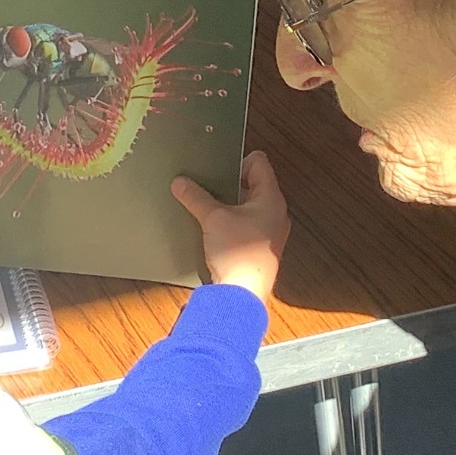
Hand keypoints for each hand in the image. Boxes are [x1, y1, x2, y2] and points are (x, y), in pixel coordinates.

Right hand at [172, 151, 288, 303]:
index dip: (237, 160)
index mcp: (271, 198)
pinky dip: (230, 221)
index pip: (259, 162)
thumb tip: (180, 183)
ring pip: (248, 206)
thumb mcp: (212, 218)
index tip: (216, 168)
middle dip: (229, 183)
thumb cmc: (238, 254)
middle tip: (208, 185)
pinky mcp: (259, 248)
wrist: (242, 294)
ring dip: (228, 204)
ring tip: (207, 206)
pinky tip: (213, 228)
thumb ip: (196, 197)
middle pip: (253, 184)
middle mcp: (275, 213)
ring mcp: (269, 231)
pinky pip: (245, 224)